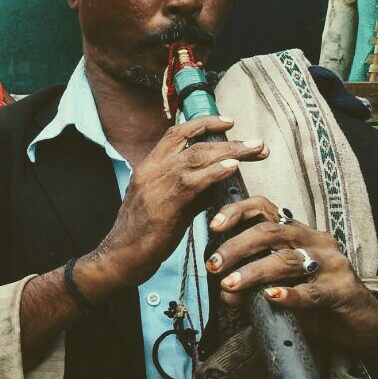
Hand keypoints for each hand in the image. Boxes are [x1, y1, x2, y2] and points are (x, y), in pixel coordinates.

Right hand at [83, 115, 267, 295]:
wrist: (120, 256)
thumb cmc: (144, 233)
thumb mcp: (168, 203)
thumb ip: (193, 189)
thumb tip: (221, 179)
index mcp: (149, 166)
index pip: (176, 133)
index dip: (204, 123)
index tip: (228, 122)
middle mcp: (151, 170)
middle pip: (193, 143)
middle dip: (229, 140)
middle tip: (257, 144)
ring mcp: (155, 186)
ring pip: (195, 158)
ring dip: (230, 152)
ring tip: (255, 151)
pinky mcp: (163, 205)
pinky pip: (192, 183)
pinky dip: (214, 173)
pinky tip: (232, 168)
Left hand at [207, 196, 377, 357]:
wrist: (362, 323)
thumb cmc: (314, 301)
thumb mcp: (276, 290)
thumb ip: (250, 288)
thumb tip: (223, 290)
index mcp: (296, 233)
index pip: (264, 209)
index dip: (237, 212)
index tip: (213, 226)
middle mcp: (315, 241)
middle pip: (270, 232)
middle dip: (236, 247)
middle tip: (213, 265)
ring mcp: (332, 263)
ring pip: (287, 259)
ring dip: (254, 271)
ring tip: (230, 284)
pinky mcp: (344, 290)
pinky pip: (313, 291)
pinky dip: (290, 294)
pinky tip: (271, 297)